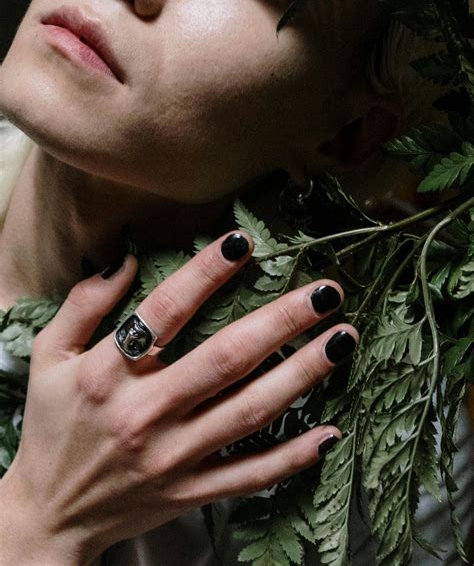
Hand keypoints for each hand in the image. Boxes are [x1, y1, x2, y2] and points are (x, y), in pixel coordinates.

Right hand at [0, 232, 357, 564]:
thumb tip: (126, 260)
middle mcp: (145, 414)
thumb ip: (84, 304)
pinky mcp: (190, 492)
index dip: (205, 273)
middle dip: (281, 321)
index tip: (243, 242)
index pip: (165, 311)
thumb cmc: (52, 427)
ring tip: (342, 339)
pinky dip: (291, 456)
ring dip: (302, 374)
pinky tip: (329, 432)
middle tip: (327, 291)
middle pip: (225, 359)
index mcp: (108, 374)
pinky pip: (249, 475)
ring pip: (250, 412)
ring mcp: (173, 458)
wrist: (48, 514)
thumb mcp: (50, 357)